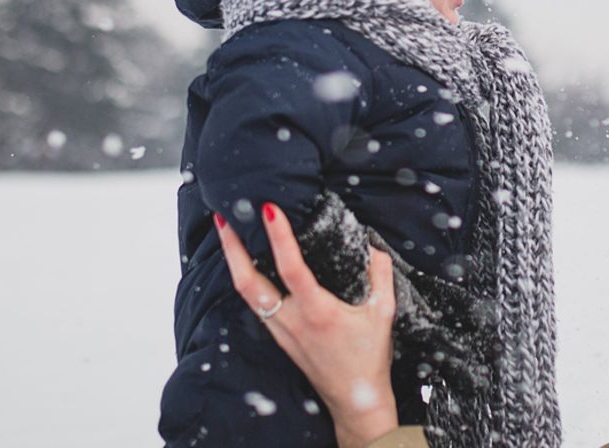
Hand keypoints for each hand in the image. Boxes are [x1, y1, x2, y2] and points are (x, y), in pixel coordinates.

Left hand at [215, 203, 400, 447]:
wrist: (354, 399)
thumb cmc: (369, 356)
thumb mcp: (384, 312)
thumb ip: (380, 275)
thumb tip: (373, 247)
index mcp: (317, 312)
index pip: (291, 267)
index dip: (279, 236)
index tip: (269, 209)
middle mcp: (291, 321)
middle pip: (248, 282)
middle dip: (232, 248)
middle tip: (224, 217)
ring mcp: (280, 330)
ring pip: (246, 293)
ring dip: (234, 261)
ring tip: (229, 233)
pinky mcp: (278, 336)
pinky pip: (256, 303)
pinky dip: (247, 279)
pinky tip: (247, 264)